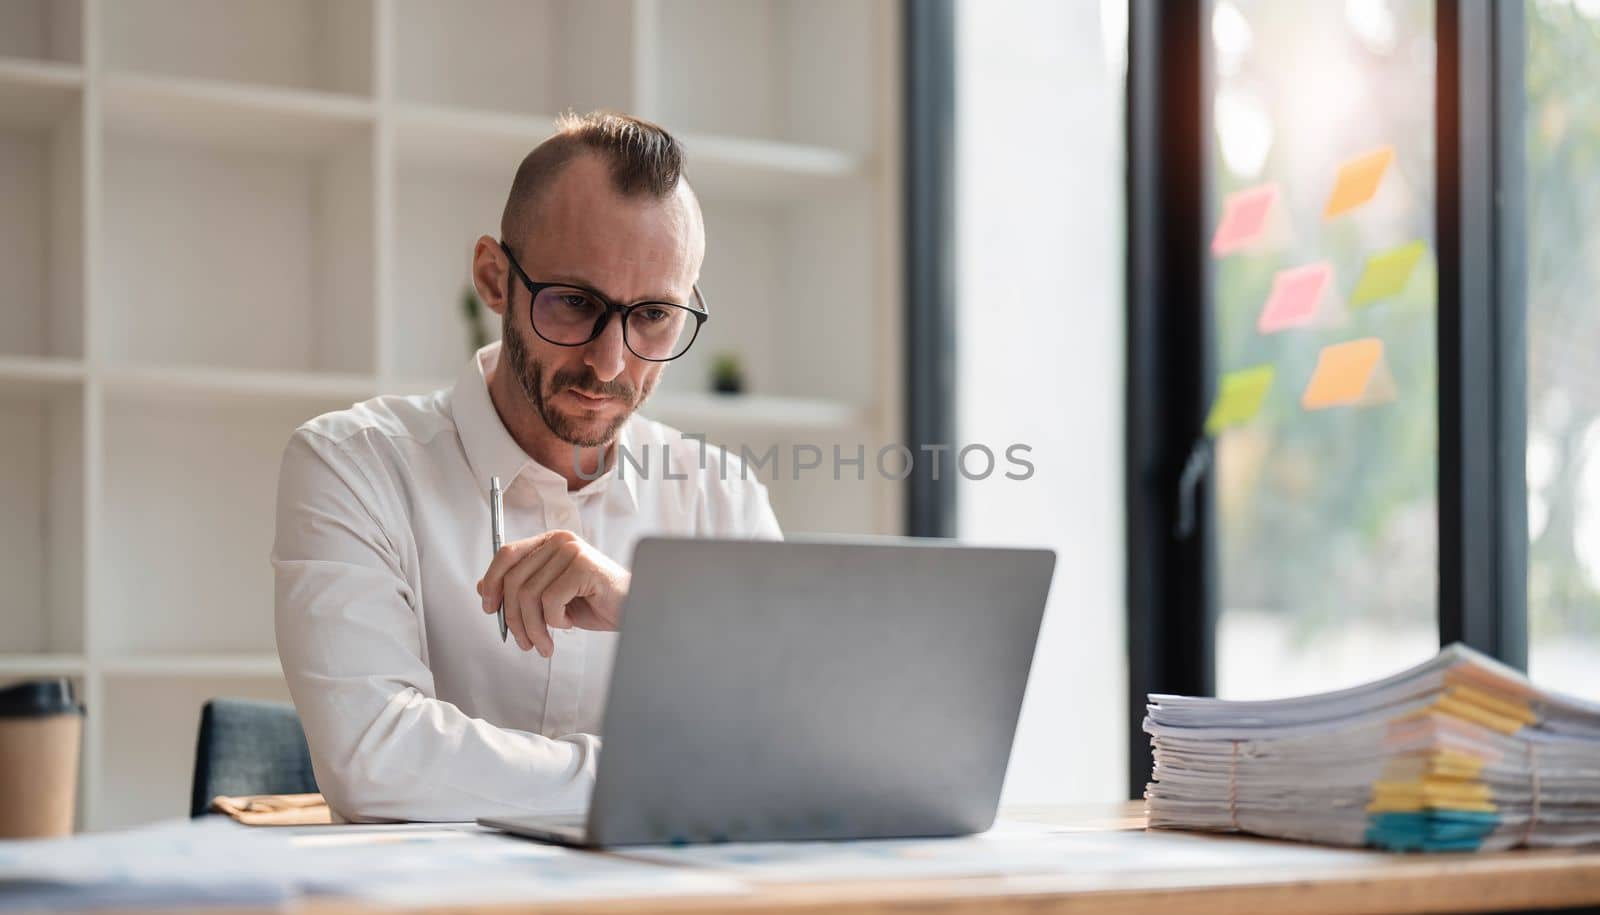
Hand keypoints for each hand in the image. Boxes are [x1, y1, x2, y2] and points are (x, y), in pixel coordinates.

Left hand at [476, 530, 630, 656]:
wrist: (633, 609)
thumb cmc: (595, 604)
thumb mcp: (550, 598)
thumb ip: (521, 589)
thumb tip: (484, 589)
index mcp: (550, 542)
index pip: (507, 554)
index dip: (493, 582)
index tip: (490, 608)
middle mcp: (560, 541)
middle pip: (515, 579)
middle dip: (514, 618)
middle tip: (523, 641)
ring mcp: (572, 551)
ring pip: (530, 595)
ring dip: (534, 628)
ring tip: (545, 643)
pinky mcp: (584, 567)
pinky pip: (551, 600)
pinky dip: (555, 621)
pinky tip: (568, 624)